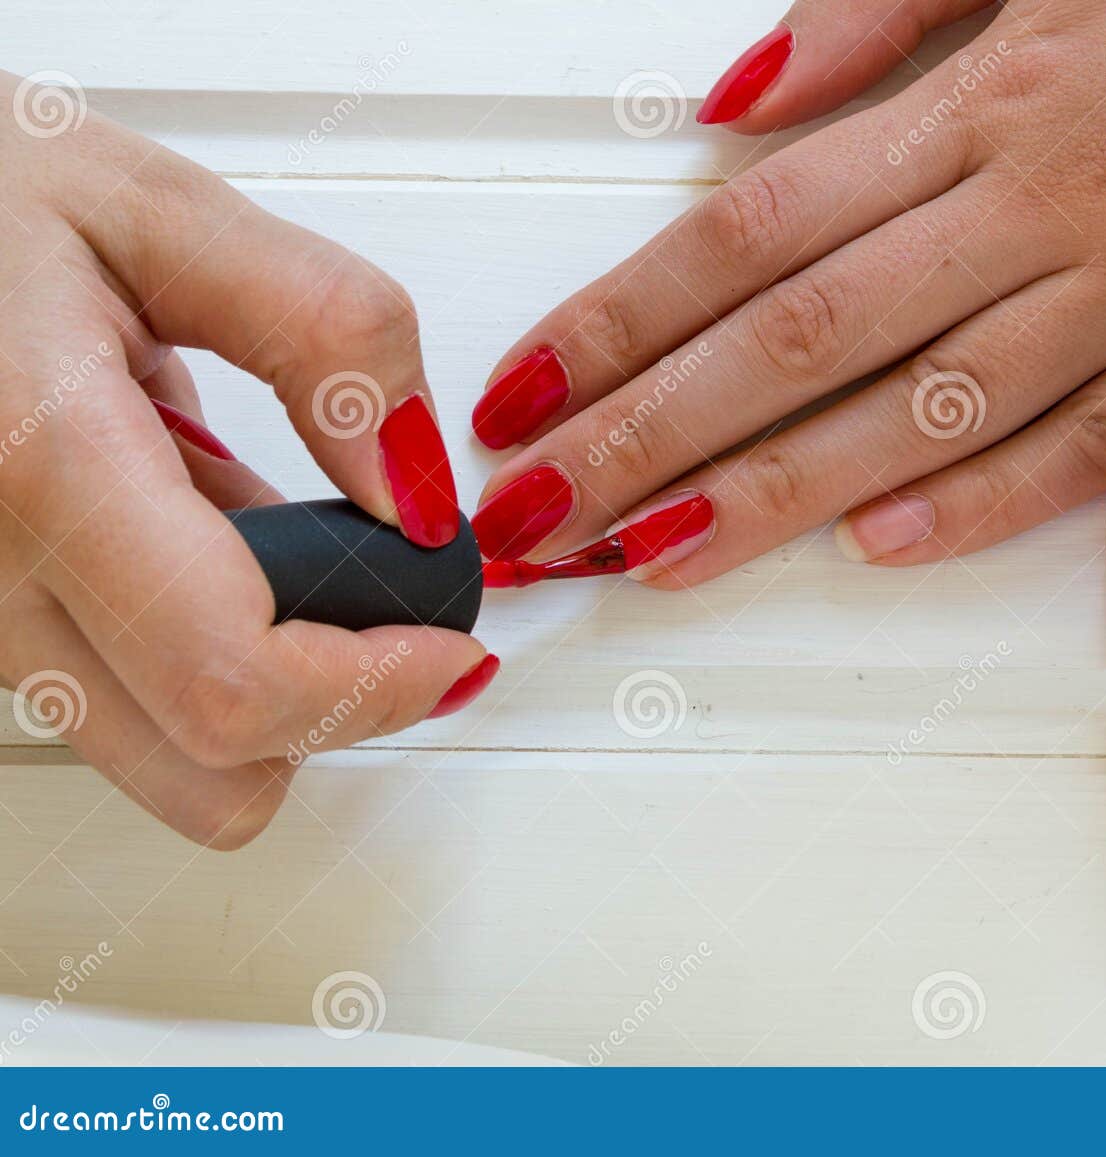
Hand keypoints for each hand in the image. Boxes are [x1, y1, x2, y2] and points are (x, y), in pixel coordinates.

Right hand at [0, 72, 490, 847]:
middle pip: (207, 766)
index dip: (376, 687)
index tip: (454, 644)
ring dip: (271, 683)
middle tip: (400, 605)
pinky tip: (214, 527)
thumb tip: (419, 486)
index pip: (233, 680)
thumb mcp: (160, 211)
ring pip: (163, 752)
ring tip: (294, 537)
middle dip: (337, 706)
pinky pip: (120, 693)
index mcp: (37, 465)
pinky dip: (203, 648)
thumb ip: (322, 334)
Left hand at [470, 0, 1105, 583]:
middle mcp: (1047, 207)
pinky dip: (987, 503)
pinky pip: (1093, 446)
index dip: (620, 323)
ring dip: (774, 498)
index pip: (751, 237)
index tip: (528, 393)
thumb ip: (873, 16)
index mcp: (989, 103)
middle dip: (648, 437)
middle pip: (801, 343)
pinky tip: (884, 551)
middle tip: (540, 516)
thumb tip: (734, 106)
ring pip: (923, 413)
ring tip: (653, 555)